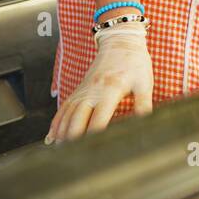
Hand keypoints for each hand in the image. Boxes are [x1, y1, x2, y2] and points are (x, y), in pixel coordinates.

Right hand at [47, 21, 152, 142]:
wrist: (120, 41)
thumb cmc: (134, 62)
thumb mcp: (145, 83)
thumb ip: (144, 104)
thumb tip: (146, 123)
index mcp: (110, 91)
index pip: (98, 119)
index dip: (93, 136)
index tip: (92, 151)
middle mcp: (92, 92)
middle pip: (76, 119)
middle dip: (72, 139)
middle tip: (71, 158)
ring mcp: (83, 91)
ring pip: (67, 115)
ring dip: (61, 134)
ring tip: (58, 152)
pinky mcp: (79, 90)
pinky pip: (63, 108)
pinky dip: (56, 123)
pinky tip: (51, 137)